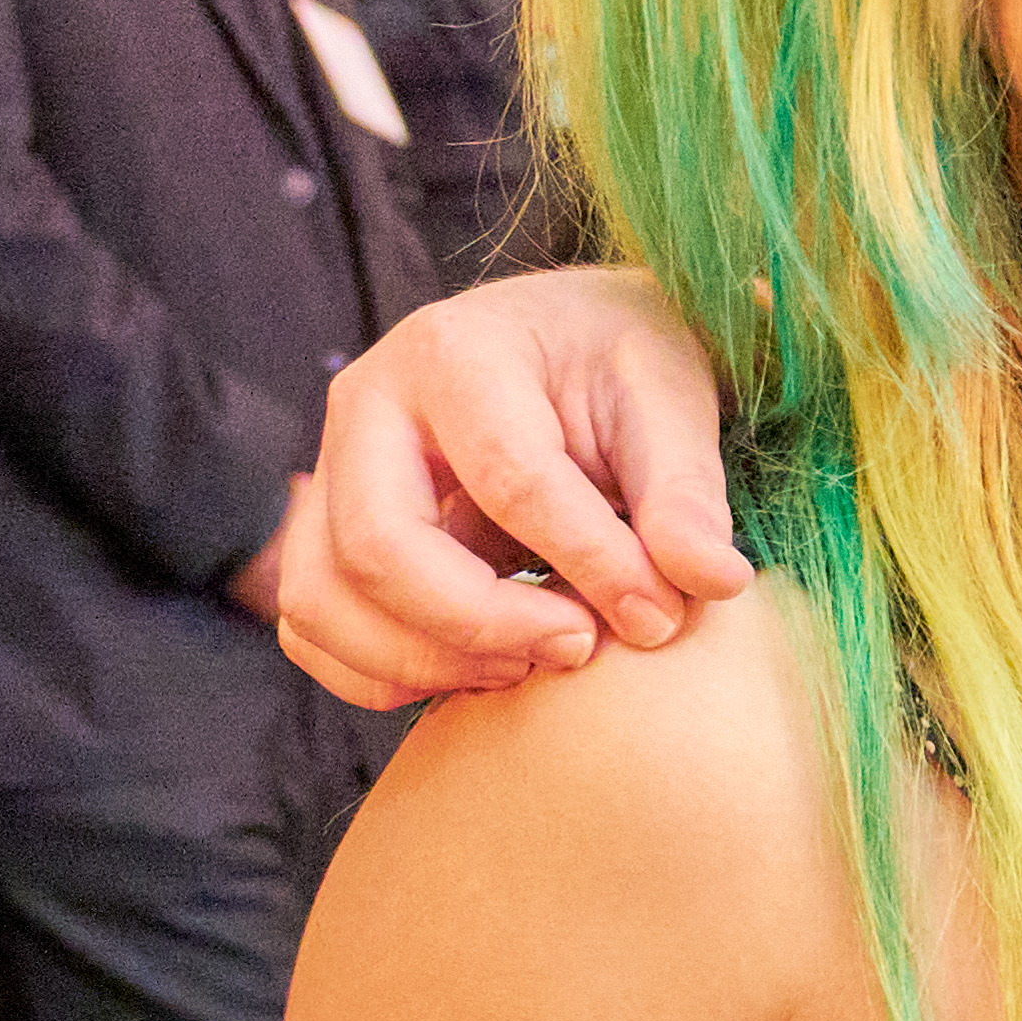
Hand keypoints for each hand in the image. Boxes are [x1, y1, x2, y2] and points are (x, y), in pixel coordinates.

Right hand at [276, 269, 754, 704]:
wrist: (569, 345)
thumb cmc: (620, 365)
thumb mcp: (672, 400)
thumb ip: (686, 492)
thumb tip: (710, 582)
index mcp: (455, 351)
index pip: (508, 477)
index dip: (588, 562)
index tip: (659, 617)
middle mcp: (366, 404)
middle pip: (379, 548)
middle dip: (482, 625)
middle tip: (580, 647)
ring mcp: (330, 469)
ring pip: (321, 599)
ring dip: (425, 662)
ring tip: (533, 664)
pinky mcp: (325, 529)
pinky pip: (311, 627)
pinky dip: (381, 674)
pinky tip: (481, 671)